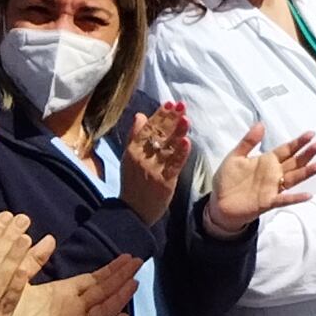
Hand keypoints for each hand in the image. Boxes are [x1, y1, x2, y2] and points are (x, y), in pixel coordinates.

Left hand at [0, 253, 139, 315]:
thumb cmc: (3, 311)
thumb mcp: (19, 278)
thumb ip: (33, 259)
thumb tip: (49, 238)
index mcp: (63, 293)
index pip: (95, 279)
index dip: (112, 269)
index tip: (127, 256)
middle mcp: (73, 309)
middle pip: (105, 291)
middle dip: (122, 277)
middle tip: (139, 263)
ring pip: (105, 311)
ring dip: (120, 297)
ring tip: (134, 282)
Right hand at [119, 102, 192, 217]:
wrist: (132, 212)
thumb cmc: (132, 183)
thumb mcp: (129, 158)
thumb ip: (135, 136)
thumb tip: (140, 115)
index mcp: (133, 150)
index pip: (148, 128)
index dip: (160, 115)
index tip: (170, 103)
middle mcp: (142, 158)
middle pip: (158, 135)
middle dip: (170, 119)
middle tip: (181, 105)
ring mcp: (153, 170)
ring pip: (167, 148)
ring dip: (177, 132)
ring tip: (185, 118)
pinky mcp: (164, 182)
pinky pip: (173, 165)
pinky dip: (180, 153)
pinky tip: (187, 142)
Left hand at [205, 124, 315, 235]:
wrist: (219, 203)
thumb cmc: (227, 180)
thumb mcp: (235, 156)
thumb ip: (248, 141)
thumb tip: (261, 124)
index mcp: (267, 161)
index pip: (287, 150)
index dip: (298, 142)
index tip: (311, 134)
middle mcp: (273, 174)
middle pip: (295, 162)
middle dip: (307, 154)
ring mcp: (272, 188)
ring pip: (294, 178)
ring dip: (306, 172)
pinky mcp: (268, 202)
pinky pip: (284, 199)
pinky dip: (295, 198)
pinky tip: (307, 195)